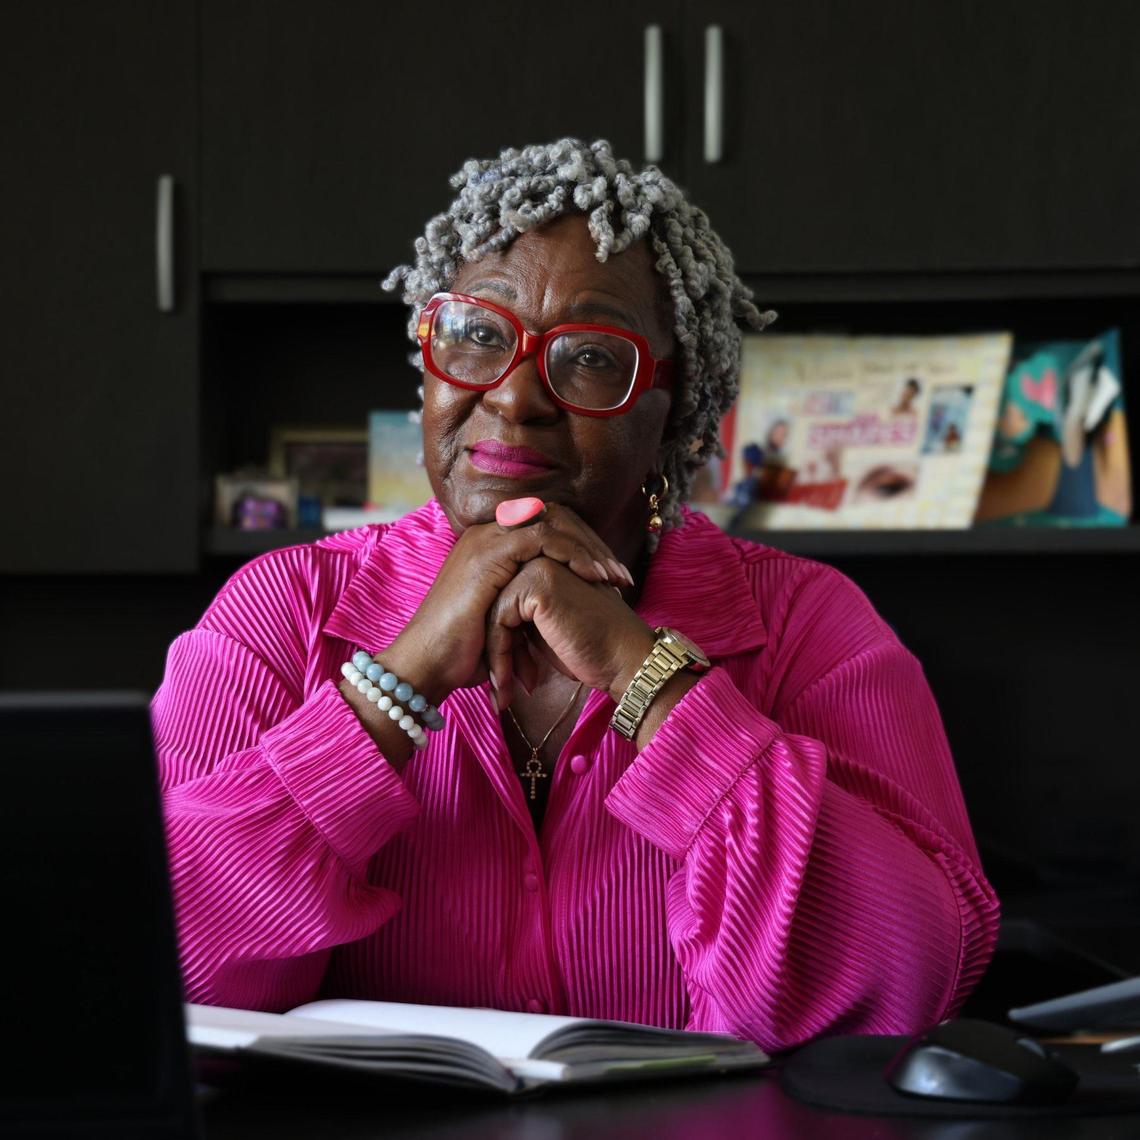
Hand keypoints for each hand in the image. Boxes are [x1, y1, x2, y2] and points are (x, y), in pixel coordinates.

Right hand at [380, 503, 634, 704]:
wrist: (428, 664)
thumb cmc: (464, 652)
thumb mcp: (504, 619)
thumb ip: (529, 602)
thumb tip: (566, 608)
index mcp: (490, 543)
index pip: (547, 527)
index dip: (581, 547)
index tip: (609, 576)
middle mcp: (487, 532)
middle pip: (554, 518)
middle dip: (592, 545)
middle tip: (621, 575)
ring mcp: (487, 538)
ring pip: (553, 524)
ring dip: (588, 549)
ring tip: (613, 578)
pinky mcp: (490, 552)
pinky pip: (543, 538)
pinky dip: (573, 554)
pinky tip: (594, 577)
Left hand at [484, 556, 655, 710]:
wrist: (624, 658)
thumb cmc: (592, 650)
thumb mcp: (548, 630)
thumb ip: (521, 621)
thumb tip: (486, 633)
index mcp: (544, 564)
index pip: (502, 603)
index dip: (502, 645)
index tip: (505, 680)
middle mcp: (539, 558)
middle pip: (494, 607)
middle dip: (497, 653)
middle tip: (501, 691)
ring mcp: (537, 566)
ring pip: (493, 615)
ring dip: (496, 660)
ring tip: (504, 695)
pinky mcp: (536, 584)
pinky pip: (499, 622)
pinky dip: (500, 658)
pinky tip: (508, 686)